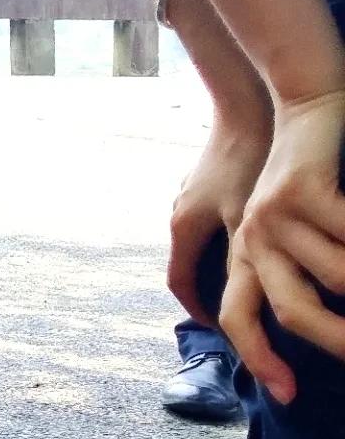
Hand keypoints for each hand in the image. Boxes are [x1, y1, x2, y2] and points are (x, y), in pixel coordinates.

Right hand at [169, 112, 266, 324]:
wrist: (245, 107)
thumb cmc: (249, 163)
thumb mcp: (247, 222)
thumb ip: (241, 264)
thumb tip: (249, 307)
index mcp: (183, 229)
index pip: (183, 285)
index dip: (202, 313)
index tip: (226, 331)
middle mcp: (179, 214)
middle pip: (192, 264)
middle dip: (214, 289)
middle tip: (247, 305)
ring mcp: (191, 195)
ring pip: (204, 242)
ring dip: (222, 263)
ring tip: (255, 273)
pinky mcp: (207, 181)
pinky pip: (213, 220)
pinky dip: (229, 238)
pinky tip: (258, 233)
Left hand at [223, 91, 344, 403]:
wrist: (309, 106)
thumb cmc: (315, 177)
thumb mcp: (298, 228)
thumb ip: (305, 273)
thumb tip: (327, 315)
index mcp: (247, 252)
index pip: (239, 318)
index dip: (258, 360)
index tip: (285, 397)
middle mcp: (251, 237)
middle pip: (292, 311)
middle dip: (338, 341)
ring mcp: (275, 212)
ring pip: (338, 278)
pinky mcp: (304, 188)